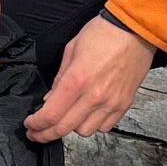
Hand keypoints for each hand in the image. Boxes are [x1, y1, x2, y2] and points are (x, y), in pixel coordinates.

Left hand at [26, 15, 152, 142]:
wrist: (135, 30)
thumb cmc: (104, 33)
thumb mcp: (71, 50)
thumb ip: (60, 79)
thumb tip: (50, 100)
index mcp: (77, 79)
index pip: (51, 115)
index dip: (36, 124)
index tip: (31, 125)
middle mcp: (94, 95)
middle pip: (64, 128)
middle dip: (45, 134)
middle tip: (38, 133)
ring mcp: (111, 102)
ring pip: (85, 132)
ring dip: (71, 128)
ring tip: (66, 118)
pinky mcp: (124, 104)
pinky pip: (105, 127)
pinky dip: (93, 125)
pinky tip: (86, 116)